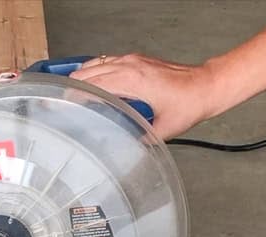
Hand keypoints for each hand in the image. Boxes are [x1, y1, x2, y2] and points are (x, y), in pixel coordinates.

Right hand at [71, 54, 219, 139]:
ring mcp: (131, 60)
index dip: (72, 96)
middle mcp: (128, 65)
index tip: (59, 106)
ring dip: (81, 78)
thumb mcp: (162, 130)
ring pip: (94, 65)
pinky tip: (91, 86)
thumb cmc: (189, 103)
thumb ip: (137, 139)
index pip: (90, 85)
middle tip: (60, 104)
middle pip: (86, 73)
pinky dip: (94, 72)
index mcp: (131, 80)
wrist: (206, 86)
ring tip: (70, 96)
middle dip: (71, 87)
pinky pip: (106, 62)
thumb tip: (120, 148)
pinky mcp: (136, 59)